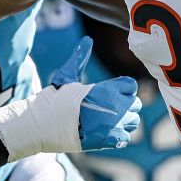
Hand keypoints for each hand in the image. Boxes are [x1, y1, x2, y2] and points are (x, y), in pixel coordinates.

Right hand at [0, 37, 141, 160]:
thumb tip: (87, 39)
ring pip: (133, 121)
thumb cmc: (55, 99)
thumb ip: (80, 58)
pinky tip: (106, 133)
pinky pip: (125, 137)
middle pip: (135, 103)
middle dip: (125, 104)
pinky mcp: (109, 140)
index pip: (131, 85)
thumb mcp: (67, 75)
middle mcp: (115, 106)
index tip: (112, 92)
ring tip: (109, 121)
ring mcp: (114, 124)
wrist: (44, 124)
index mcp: (107, 89)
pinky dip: (118, 136)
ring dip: (124, 120)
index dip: (123, 88)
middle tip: (109, 107)